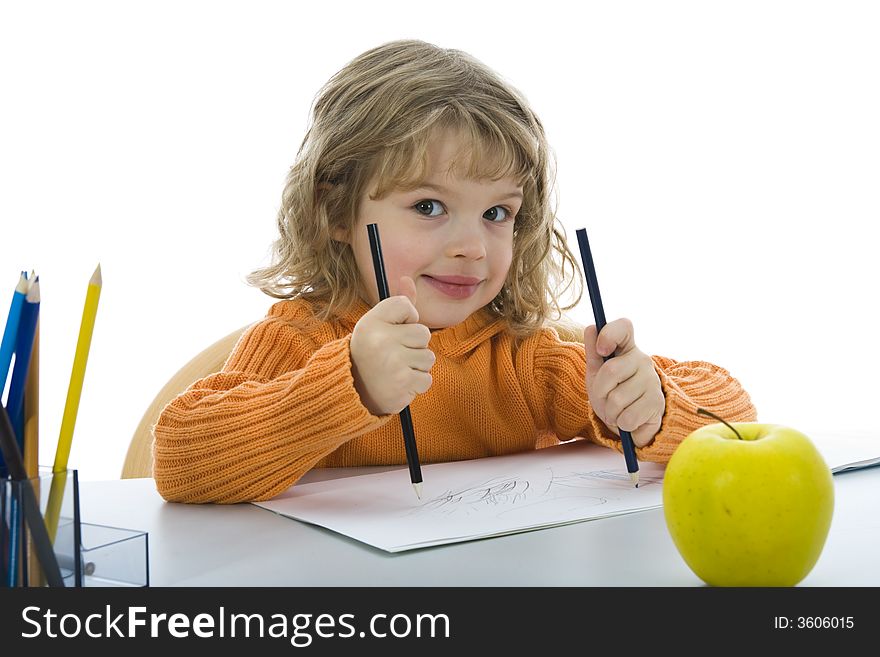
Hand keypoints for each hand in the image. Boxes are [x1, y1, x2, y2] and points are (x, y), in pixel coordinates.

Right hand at [350, 276, 434, 414]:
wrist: (353, 392)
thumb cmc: (371, 353)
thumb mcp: (378, 326)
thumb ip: (397, 306)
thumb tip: (407, 278)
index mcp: (372, 322)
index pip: (406, 306)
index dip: (405, 319)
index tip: (393, 331)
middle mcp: (381, 339)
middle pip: (423, 333)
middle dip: (414, 345)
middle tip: (393, 355)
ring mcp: (393, 362)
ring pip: (428, 357)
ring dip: (417, 366)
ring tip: (396, 370)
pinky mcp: (404, 382)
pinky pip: (427, 378)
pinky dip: (417, 384)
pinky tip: (399, 383)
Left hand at [584, 318, 663, 446]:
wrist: (630, 421)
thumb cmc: (611, 392)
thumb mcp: (596, 372)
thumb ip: (593, 351)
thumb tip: (592, 327)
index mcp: (626, 348)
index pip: (623, 327)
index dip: (609, 335)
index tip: (601, 351)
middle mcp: (642, 360)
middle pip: (611, 370)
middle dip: (600, 391)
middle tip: (604, 399)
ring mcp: (652, 381)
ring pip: (617, 399)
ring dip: (609, 412)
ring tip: (616, 411)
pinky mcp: (657, 403)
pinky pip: (627, 417)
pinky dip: (620, 423)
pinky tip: (627, 420)